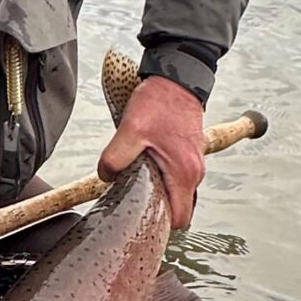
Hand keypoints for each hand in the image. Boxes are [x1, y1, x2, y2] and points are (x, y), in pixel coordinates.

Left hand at [97, 75, 205, 229]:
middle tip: (134, 203)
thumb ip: (115, 158)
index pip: (180, 219)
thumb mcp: (131, 130)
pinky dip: (164, 179)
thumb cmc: (160, 102)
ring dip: (159, 193)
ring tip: (138, 183)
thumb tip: (106, 177)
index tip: (142, 220)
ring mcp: (194, 164)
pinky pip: (178, 178)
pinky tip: (146, 169)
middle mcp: (194, 173)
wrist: (178, 76)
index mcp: (184, 174)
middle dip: (158, 210)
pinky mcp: (189, 155)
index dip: (162, 224)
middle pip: (178, 209)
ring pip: (177, 193)